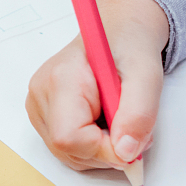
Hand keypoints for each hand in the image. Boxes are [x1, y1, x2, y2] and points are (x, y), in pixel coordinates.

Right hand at [25, 0, 168, 170]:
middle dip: (107, 150)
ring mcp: (38, 105)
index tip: (131, 142)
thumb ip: (139, 115)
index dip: (104, 150)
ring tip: (118, 120)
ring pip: (69, 154)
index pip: (69, 137)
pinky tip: (104, 123)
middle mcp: (41, 93)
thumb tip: (126, 152)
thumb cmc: (129, 46)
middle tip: (131, 127)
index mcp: (61, 78)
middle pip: (68, 150)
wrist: (118, 31)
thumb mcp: (147, 75)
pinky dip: (92, 146)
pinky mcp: (43, 114)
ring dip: (101, 150)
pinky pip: (67, 149)